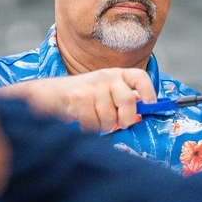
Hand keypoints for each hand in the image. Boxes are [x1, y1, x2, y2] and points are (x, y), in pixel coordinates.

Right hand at [0, 68, 155, 132]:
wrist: (52, 94)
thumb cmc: (83, 95)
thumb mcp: (105, 90)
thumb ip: (123, 98)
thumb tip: (143, 110)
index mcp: (116, 74)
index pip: (139, 77)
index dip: (148, 92)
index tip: (149, 105)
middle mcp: (105, 77)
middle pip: (128, 101)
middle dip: (126, 118)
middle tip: (120, 123)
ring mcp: (92, 88)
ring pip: (110, 117)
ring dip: (103, 125)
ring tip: (94, 119)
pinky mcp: (78, 99)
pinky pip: (93, 123)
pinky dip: (89, 127)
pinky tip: (83, 120)